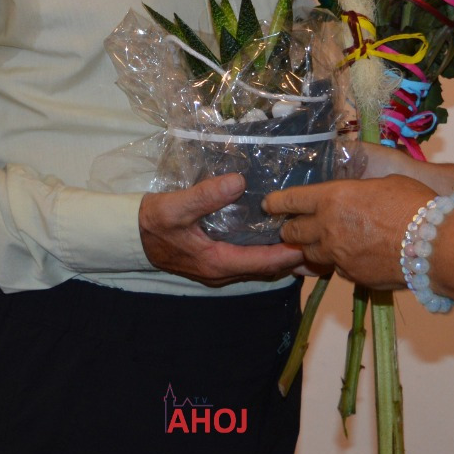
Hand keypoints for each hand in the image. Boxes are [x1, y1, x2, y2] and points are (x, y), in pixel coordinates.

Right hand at [139, 174, 304, 285]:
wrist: (130, 236)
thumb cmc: (153, 222)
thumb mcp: (176, 207)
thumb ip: (206, 196)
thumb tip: (239, 182)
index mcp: (218, 262)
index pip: (263, 262)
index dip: (289, 254)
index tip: (313, 242)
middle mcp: (222, 272)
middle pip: (267, 269)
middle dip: (294, 259)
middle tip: (323, 245)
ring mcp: (219, 270)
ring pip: (259, 267)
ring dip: (283, 257)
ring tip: (309, 242)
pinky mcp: (215, 262)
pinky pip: (250, 262)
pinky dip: (268, 254)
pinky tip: (278, 239)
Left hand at [266, 175, 435, 288]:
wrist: (436, 245)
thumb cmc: (415, 205)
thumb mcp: (382, 184)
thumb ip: (357, 191)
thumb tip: (352, 196)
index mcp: (332, 198)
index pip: (289, 201)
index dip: (276, 203)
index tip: (269, 205)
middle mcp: (327, 228)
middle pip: (292, 233)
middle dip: (291, 230)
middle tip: (295, 226)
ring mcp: (338, 256)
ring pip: (310, 255)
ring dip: (312, 248)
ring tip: (324, 243)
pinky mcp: (351, 276)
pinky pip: (336, 268)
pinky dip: (339, 262)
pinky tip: (354, 256)